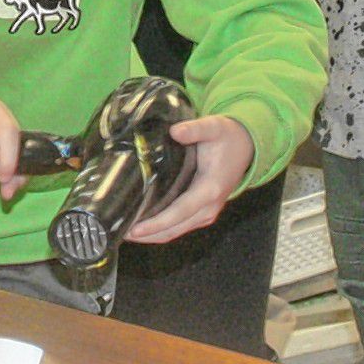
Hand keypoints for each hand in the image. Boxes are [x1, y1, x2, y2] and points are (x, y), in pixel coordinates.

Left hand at [126, 115, 254, 243]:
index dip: (155, 224)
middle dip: (146, 235)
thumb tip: (174, 131)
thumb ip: (195, 129)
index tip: (134, 230)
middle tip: (117, 232)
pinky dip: (159, 230)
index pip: (178, 213)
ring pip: (174, 232)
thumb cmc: (227, 138)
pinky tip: (139, 226)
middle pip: (173, 230)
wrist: (246, 147)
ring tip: (122, 232)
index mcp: (209, 190)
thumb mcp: (214, 127)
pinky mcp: (201, 214)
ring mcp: (205, 214)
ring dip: (150, 236)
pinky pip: (177, 228)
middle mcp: (208, 208)